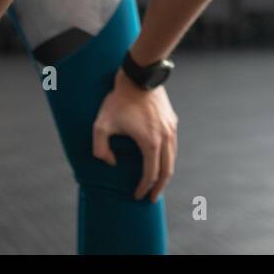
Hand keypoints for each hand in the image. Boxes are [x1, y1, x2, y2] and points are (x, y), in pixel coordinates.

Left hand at [92, 72, 177, 201]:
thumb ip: (100, 149)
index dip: (144, 188)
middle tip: (152, 198)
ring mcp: (171, 128)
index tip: (137, 196)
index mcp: (150, 143)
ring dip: (166, 172)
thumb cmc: (118, 100)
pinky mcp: (172, 120)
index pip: (150, 174)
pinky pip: (173, 144)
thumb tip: (112, 162)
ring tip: (158, 182)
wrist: (139, 75)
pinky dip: (168, 157)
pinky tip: (160, 158)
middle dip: (159, 187)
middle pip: (167, 170)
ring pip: (172, 157)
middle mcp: (165, 138)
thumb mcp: (100, 125)